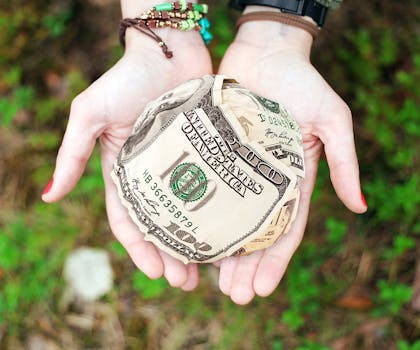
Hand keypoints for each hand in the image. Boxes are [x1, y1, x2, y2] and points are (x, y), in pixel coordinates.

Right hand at [42, 28, 211, 289]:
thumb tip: (49, 196)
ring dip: (195, 244)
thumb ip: (71, 154)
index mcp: (124, 171)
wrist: (169, 49)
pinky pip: (211, 192)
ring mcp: (181, 167)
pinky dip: (215, 215)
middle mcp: (153, 175)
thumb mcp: (91, 114)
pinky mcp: (205, 156)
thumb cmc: (127, 78)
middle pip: (161, 226)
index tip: (156, 273)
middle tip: (186, 282)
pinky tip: (228, 234)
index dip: (140, 249)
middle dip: (170, 257)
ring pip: (188, 215)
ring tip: (209, 271)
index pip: (129, 221)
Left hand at [216, 10, 366, 303]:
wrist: (264, 51)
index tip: (262, 289)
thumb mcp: (332, 120)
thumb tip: (360, 207)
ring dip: (219, 251)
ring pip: (226, 218)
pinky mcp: (213, 154)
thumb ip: (344, 161)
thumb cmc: (301, 82)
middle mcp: (262, 181)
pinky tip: (185, 237)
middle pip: (253, 234)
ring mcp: (236, 170)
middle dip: (245, 266)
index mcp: (292, 179)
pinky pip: (204, 189)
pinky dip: (197, 215)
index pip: (285, 230)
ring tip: (205, 279)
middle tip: (233, 295)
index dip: (275, 261)